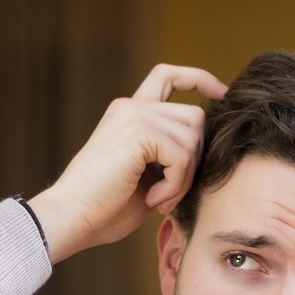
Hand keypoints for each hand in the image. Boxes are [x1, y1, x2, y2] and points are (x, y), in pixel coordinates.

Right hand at [28, 64, 226, 263]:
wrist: (73, 218)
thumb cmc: (105, 208)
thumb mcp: (147, 177)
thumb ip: (169, 156)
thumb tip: (207, 153)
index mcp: (130, 113)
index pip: (168, 76)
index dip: (198, 79)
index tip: (221, 93)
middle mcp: (131, 107)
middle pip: (194, 117)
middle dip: (194, 160)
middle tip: (170, 194)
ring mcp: (133, 115)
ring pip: (192, 138)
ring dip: (184, 178)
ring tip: (159, 200)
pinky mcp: (137, 131)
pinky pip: (181, 156)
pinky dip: (176, 185)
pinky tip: (154, 200)